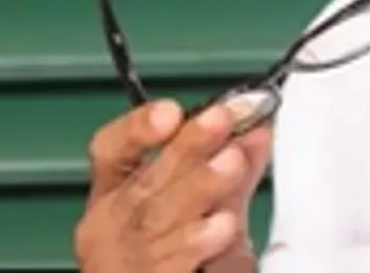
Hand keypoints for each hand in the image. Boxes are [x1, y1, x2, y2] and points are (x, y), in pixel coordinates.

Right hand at [73, 99, 272, 272]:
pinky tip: (222, 224)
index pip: (112, 150)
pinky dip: (198, 239)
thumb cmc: (175, 256)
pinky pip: (171, 260)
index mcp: (117, 195)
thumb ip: (226, 168)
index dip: (137, 128)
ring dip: (199, 185)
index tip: (172, 111)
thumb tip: (258, 127)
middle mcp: (113, 225)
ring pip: (158, 217)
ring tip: (232, 162)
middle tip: (221, 119)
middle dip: (187, 146)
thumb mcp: (201, 206)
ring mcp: (126, 260)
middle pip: (144, 180)